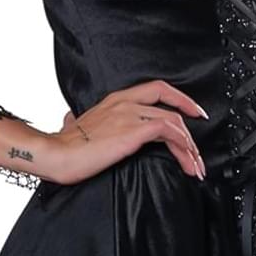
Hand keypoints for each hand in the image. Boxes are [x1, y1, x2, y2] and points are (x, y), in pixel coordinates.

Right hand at [39, 80, 208, 184]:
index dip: (179, 98)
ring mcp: (129, 115)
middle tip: (200, 148)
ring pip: (174, 122)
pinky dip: (182, 146)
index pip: (156, 88)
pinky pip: (168, 131)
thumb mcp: (72, 126)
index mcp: (115, 99)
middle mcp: (125, 102)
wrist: (55, 154)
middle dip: (191, 123)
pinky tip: (186, 160)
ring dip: (190, 146)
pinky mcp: (132, 131)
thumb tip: (68, 120)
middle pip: (170, 103)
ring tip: (194, 167)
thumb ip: (75, 120)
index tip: (193, 112)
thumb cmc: (63, 147)